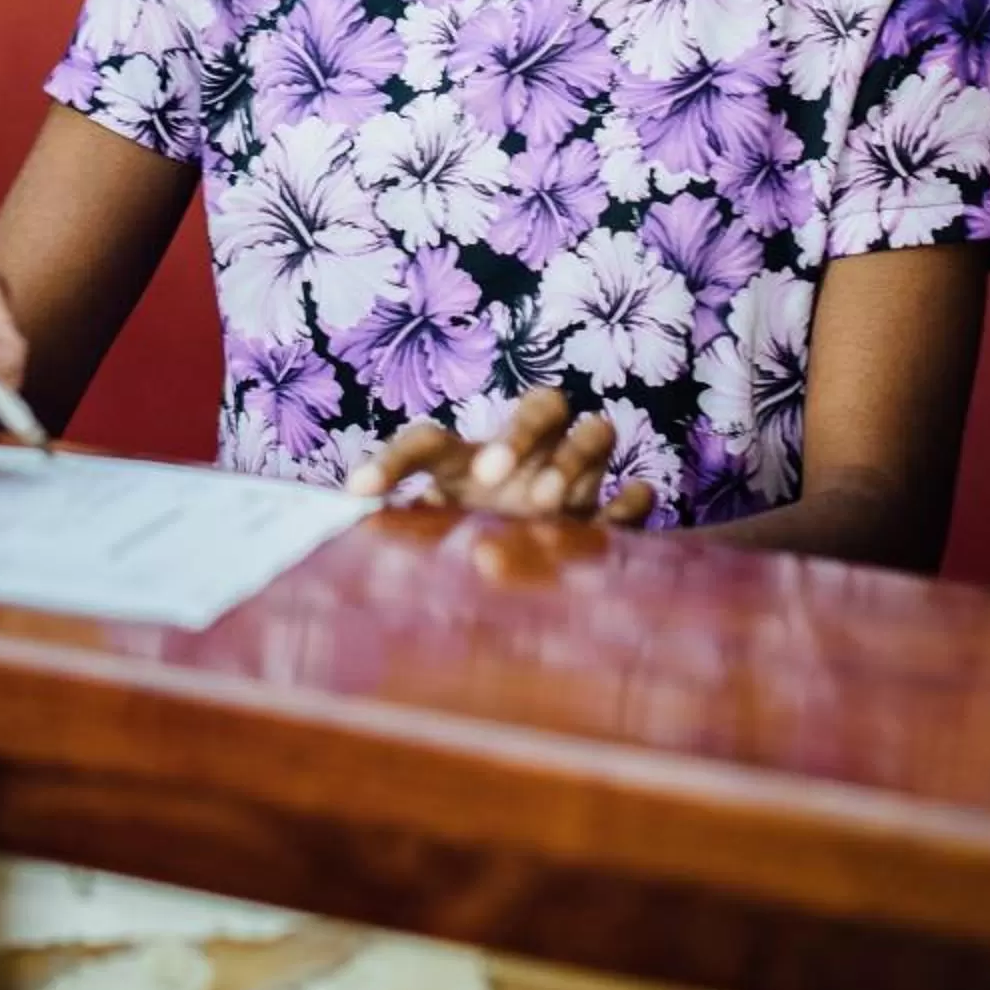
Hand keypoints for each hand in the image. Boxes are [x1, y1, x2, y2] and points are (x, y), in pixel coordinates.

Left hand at [347, 388, 656, 526]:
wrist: (533, 585)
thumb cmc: (468, 553)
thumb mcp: (434, 545)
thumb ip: (404, 541)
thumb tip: (352, 544)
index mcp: (467, 462)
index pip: (428, 443)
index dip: (392, 461)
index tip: (357, 492)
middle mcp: (528, 457)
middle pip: (543, 405)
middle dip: (521, 432)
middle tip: (493, 476)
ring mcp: (577, 480)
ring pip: (596, 432)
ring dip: (573, 460)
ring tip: (549, 504)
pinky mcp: (610, 517)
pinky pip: (636, 496)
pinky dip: (630, 505)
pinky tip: (616, 520)